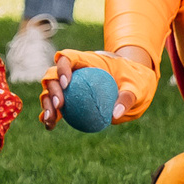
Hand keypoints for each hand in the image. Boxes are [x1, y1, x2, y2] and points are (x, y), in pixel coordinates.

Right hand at [39, 45, 158, 127]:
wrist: (133, 83)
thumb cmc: (134, 79)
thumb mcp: (137, 87)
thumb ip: (127, 98)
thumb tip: (115, 114)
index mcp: (86, 60)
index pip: (68, 57)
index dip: (63, 68)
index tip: (67, 83)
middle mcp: (73, 71)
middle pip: (54, 74)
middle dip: (52, 89)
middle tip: (59, 105)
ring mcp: (69, 85)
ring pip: (50, 91)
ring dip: (47, 104)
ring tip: (51, 119)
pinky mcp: (69, 99)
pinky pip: (57, 106)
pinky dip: (51, 115)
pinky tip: (50, 126)